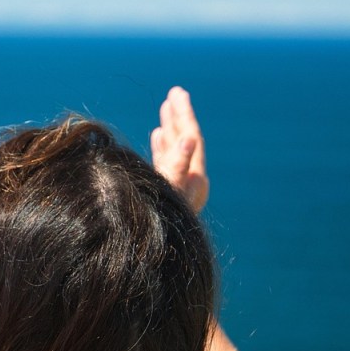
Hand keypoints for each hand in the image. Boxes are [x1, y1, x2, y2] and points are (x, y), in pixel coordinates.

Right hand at [150, 86, 208, 213]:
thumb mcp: (168, 194)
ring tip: (164, 109)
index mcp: (194, 177)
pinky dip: (162, 145)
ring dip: (170, 128)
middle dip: (179, 116)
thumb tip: (188, 138)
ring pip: (175, 149)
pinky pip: (165, 161)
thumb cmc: (162, 224)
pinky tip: (156, 135)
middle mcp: (189, 179)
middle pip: (186, 140)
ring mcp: (178, 184)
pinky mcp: (166, 189)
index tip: (176, 92)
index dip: (184, 114)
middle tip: (174, 92)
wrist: (158, 258)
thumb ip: (178, 167)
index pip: (191, 137)